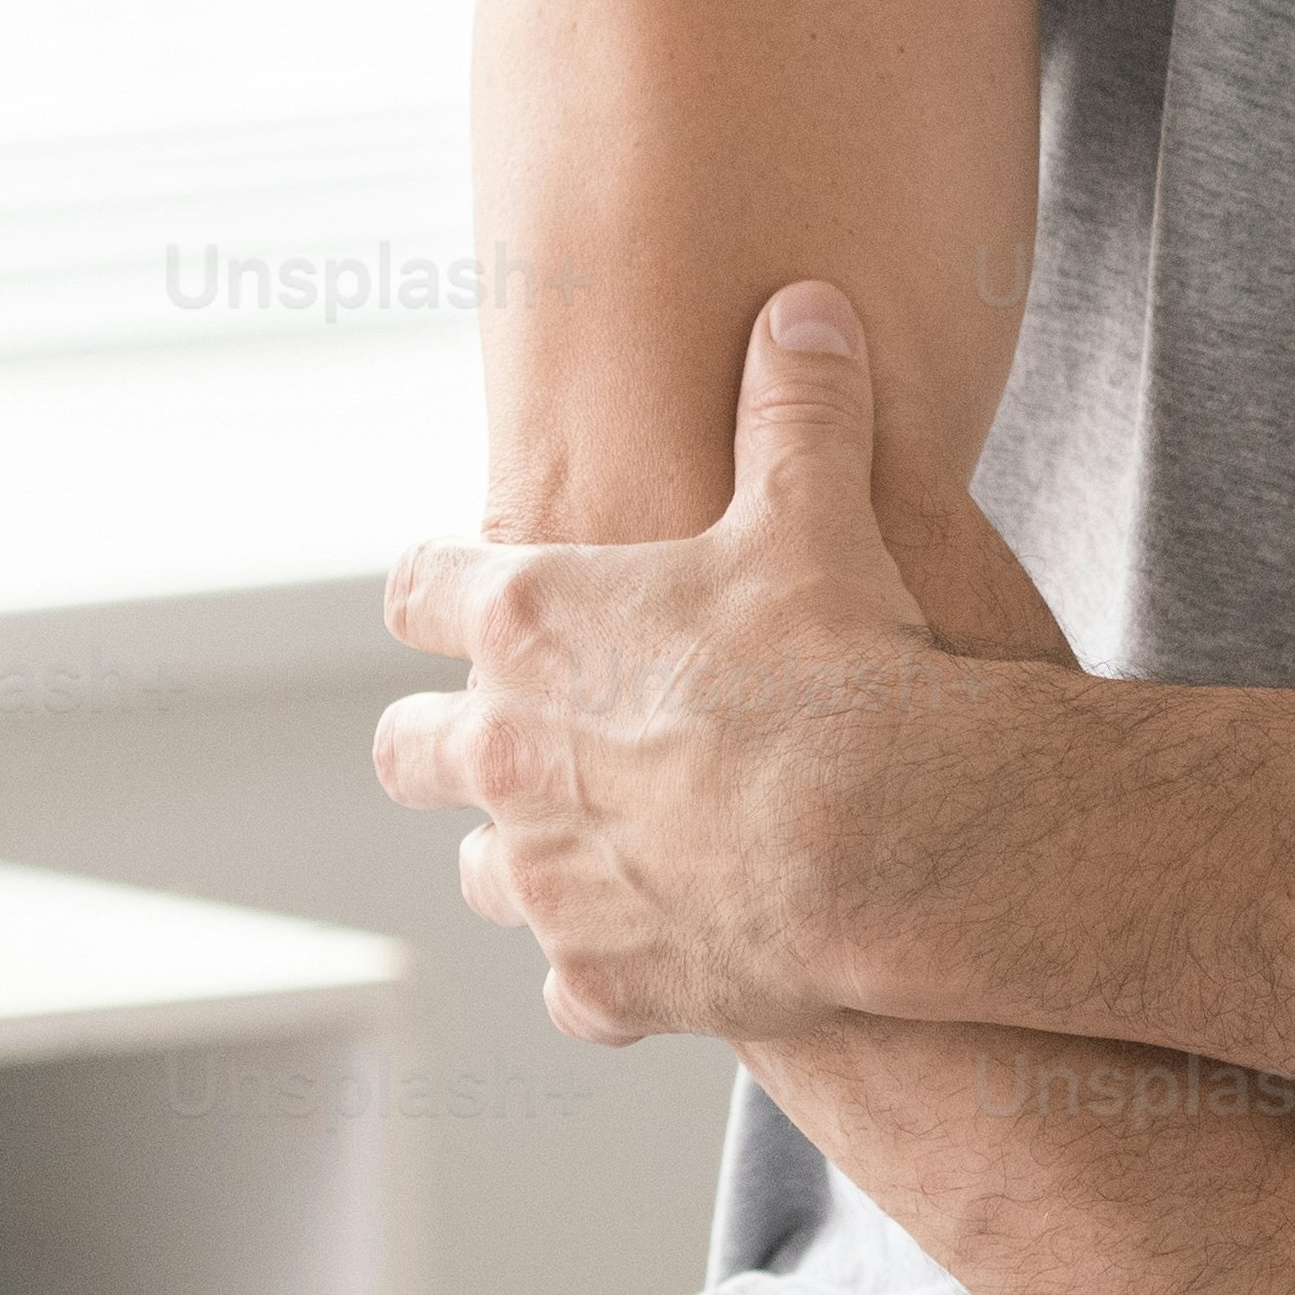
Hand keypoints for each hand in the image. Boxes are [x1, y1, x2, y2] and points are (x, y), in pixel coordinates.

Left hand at [375, 278, 970, 1044]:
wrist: (885, 840)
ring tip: (609, 843)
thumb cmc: (839, 662)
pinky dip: (615, 968)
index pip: (419, 590)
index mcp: (526, 628)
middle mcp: (502, 759)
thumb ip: (799, 407)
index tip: (475, 597)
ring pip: (482, 875)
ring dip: (529, 857)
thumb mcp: (820, 511)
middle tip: (509, 735)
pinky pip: (574, 988)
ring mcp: (544, 882)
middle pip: (409, 748)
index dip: (444, 591)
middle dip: (442, 742)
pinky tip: (675, 943)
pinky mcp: (602, 982)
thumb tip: (803, 306)